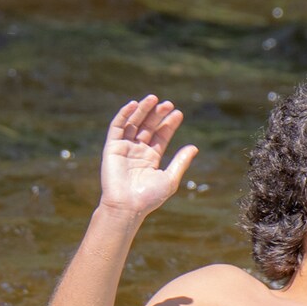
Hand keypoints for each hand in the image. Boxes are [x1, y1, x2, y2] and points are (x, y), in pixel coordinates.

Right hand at [96, 95, 196, 218]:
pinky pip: (117, 127)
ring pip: (134, 124)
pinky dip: (124, 115)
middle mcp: (137, 151)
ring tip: (154, 99)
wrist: (127, 206)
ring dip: (142, 110)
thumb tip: (194, 147)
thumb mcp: (170, 178)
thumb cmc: (149, 197)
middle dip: (157, 115)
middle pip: (148, 127)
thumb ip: (181, 162)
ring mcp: (124, 148)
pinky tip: (133, 104)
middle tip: (168, 104)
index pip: (161, 136)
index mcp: (151, 158)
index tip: (178, 113)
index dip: (169, 124)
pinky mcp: (112, 148)